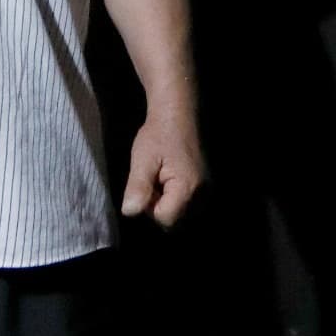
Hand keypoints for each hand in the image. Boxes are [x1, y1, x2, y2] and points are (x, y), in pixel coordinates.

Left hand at [121, 109, 204, 227]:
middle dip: (159, 207)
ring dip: (167, 203)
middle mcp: (202, 193)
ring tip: (161, 179)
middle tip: (153, 182)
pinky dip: (176, 198)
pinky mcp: (205, 188)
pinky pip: (188, 205)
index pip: (165, 218)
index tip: (146, 185)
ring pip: (181, 214)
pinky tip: (169, 180)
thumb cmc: (158, 134)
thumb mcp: (142, 159)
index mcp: (187, 187)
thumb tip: (130, 212)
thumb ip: (138, 187)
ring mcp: (206, 191)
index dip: (149, 207)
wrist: (178, 115)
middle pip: (175, 220)